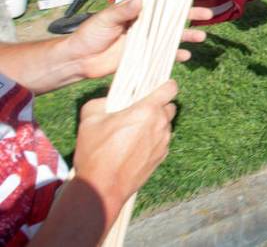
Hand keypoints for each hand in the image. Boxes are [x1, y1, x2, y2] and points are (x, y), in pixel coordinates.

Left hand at [66, 0, 210, 79]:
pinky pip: (163, 55)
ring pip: (171, 36)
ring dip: (186, 36)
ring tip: (201, 37)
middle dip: (189, 15)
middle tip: (208, 15)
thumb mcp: (104, 19)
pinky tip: (185, 56)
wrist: (79, 61)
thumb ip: (122, 10)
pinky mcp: (144, 56)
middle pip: (171, 17)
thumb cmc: (89, 35)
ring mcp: (145, 40)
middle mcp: (144, 23)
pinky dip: (175, 56)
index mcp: (136, 11)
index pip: (159, 0)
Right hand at [73, 80, 178, 212]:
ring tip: (135, 130)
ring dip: (156, 123)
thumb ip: (101, 102)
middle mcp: (160, 124)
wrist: (103, 187)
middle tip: (141, 109)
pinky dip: (153, 140)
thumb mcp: (89, 119)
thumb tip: (109, 99)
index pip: (171, 88)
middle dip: (160, 105)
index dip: (166, 84)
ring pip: (166, 125)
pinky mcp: (161, 157)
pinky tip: (135, 146)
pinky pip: (162, 141)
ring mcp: (163, 142)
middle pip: (170, 107)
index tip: (159, 85)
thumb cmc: (96, 152)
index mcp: (147, 110)